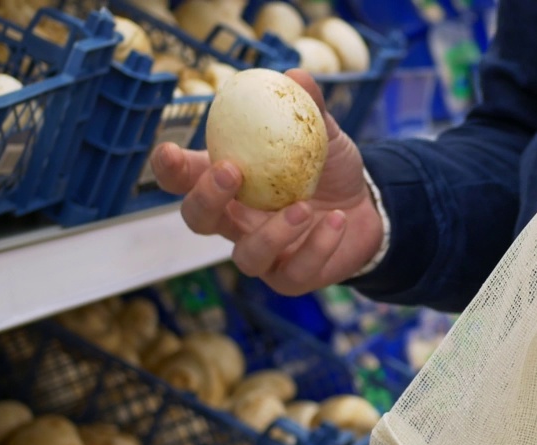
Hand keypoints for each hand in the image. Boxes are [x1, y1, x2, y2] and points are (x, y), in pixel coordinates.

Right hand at [151, 70, 383, 295]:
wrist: (368, 209)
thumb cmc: (330, 171)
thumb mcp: (325, 135)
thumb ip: (310, 110)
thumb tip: (295, 75)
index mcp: (229, 184)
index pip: (184, 179)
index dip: (169, 169)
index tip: (168, 151)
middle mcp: (236, 222)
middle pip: (198, 220)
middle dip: (206, 197)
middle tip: (231, 172)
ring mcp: (262, 254)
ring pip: (246, 256)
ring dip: (272, 233)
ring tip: (303, 207)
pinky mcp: (292, 278)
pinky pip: (295, 271)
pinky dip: (316, 246)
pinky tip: (337, 221)